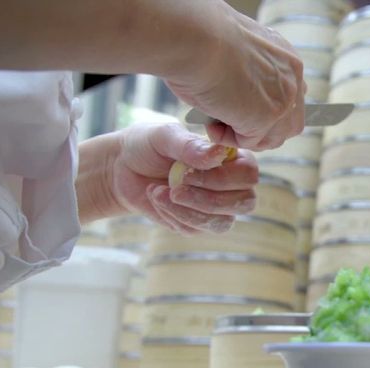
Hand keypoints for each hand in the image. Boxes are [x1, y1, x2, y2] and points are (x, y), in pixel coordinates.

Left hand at [111, 123, 257, 234]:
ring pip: (222, 222)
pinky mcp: (198, 225)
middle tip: (176, 187)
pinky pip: (196, 230)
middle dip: (209, 199)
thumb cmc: (147, 145)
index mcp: (231, 158)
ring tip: (160, 192)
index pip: (249, 174)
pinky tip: (157, 198)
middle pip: (245, 203)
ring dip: (189, 210)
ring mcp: (216, 207)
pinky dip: (173, 215)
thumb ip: (190, 145)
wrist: (121, 168)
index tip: (188, 171)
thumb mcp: (164, 136)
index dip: (223, 178)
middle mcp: (231, 184)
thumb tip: (219, 154)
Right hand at [164, 3, 305, 149]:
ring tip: (214, 121)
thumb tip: (241, 97)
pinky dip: (227, 137)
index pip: (290, 98)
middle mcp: (293, 79)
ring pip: (271, 138)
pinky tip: (211, 122)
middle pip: (289, 125)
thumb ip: (252, 74)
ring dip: (242, 135)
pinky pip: (248, 142)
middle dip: (260, 131)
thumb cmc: (202, 38)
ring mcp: (283, 100)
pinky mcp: (266, 117)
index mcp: (287, 59)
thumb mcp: (238, 53)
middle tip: (228, 123)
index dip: (267, 111)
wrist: (195, 36)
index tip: (240, 110)